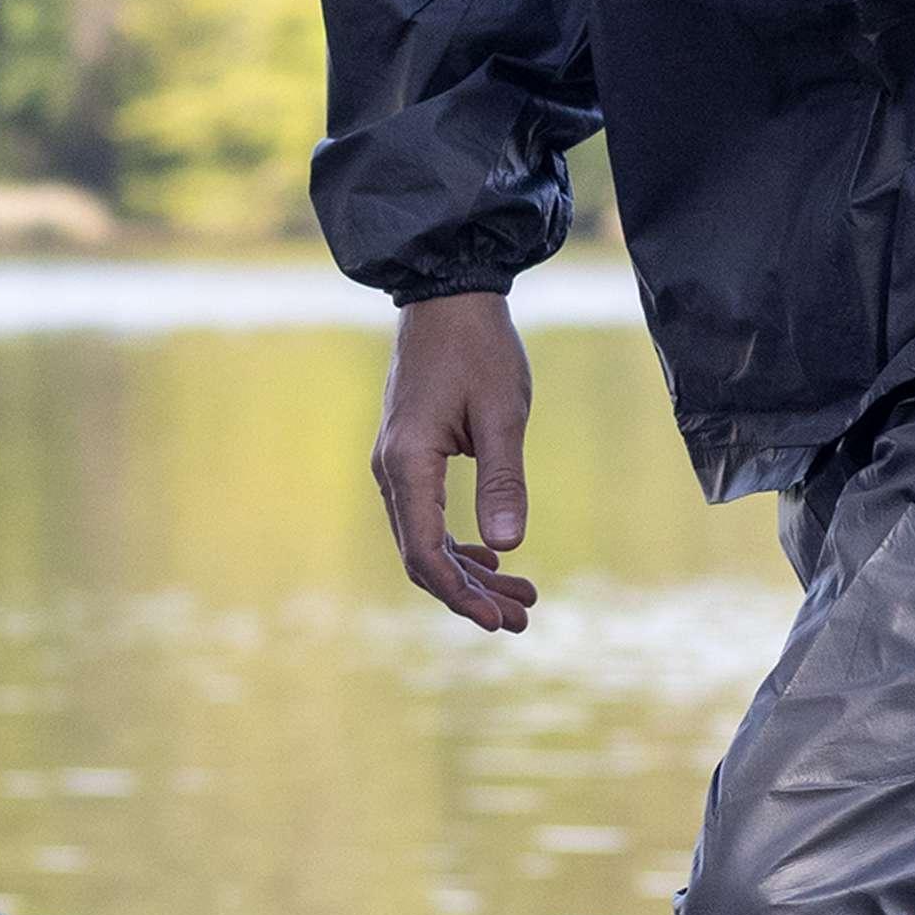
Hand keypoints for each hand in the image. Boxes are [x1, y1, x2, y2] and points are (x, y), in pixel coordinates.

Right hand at [371, 290, 539, 634]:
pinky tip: (494, 553)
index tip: (499, 619)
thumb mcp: (503, 411)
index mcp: (408, 462)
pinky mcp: (410, 453)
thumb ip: (504, 478)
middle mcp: (392, 469)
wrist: (448, 295)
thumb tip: (509, 545)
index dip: (460, 593)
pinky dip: (459, 540)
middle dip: (471, 592)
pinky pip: (427, 514)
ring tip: (522, 595)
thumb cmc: (479, 347)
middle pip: (423, 554)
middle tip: (522, 618)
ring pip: (426, 537)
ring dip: (471, 570)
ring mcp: (397, 462)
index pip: (424, 551)